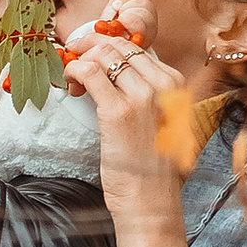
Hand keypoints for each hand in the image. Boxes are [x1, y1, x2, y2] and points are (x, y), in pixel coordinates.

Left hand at [62, 0, 184, 237]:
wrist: (151, 201)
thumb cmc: (154, 169)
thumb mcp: (165, 123)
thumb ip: (151, 96)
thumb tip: (122, 76)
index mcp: (176, 87)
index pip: (139, 50)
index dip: (111, 47)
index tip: (93, 53)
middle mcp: (163, 87)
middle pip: (121, 47)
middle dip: (93, 45)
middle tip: (76, 54)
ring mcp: (142, 98)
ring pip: (104, 55)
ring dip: (82, 58)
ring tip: (73, 73)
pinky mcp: (117, 112)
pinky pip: (91, 73)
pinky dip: (75, 69)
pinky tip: (70, 79)